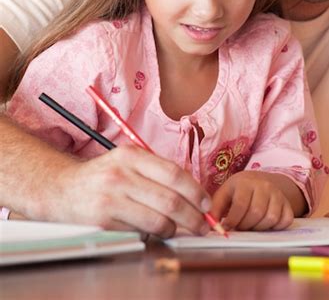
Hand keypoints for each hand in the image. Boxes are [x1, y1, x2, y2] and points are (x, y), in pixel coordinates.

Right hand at [43, 145, 211, 237]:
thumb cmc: (102, 176)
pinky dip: (155, 234)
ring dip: (176, 229)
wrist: (61, 189)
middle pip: (170, 199)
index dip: (195, 190)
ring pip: (158, 218)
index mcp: (131, 155)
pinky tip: (159, 232)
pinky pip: (140, 231)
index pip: (174, 173)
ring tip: (181, 230)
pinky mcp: (103, 220)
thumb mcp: (127, 161)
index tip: (206, 203)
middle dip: (193, 216)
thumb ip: (156, 171)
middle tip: (202, 225)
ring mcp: (111, 197)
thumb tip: (192, 192)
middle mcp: (121, 174)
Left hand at [211, 171, 293, 230]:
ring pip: (271, 218)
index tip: (226, 227)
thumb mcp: (224, 194)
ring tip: (250, 226)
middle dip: (245, 225)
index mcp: (245, 182)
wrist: (259, 181)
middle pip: (256, 212)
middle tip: (239, 228)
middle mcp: (264, 186)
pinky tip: (265, 224)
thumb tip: (209, 224)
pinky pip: (285, 221)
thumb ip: (215, 208)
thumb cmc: (237, 191)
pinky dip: (275, 227)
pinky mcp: (287, 204)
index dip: (233, 220)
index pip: (241, 204)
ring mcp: (277, 194)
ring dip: (258, 228)